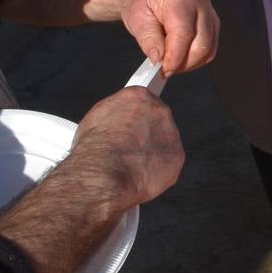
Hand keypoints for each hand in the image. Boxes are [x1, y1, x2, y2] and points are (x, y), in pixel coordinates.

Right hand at [63, 88, 183, 210]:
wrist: (103, 175)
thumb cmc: (93, 150)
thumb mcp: (95, 121)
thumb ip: (114, 117)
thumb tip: (113, 125)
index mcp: (138, 97)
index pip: (140, 104)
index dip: (132, 120)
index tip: (126, 130)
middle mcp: (159, 111)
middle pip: (155, 122)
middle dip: (143, 136)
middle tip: (126, 150)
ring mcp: (171, 133)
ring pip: (162, 143)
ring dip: (149, 154)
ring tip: (128, 166)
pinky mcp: (177, 155)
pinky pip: (167, 164)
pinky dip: (154, 171)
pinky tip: (139, 175)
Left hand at [117, 0, 218, 74]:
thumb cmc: (144, 0)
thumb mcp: (136, 18)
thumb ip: (148, 39)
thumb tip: (159, 58)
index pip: (184, 34)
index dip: (175, 57)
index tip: (162, 69)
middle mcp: (201, 5)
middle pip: (201, 44)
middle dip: (182, 63)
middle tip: (164, 69)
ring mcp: (210, 15)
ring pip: (208, 50)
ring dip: (190, 63)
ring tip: (171, 63)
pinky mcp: (212, 25)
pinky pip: (210, 49)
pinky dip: (196, 59)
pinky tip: (181, 58)